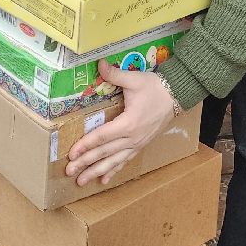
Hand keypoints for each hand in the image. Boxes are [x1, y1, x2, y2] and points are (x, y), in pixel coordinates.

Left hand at [65, 60, 177, 186]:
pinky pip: (125, 161)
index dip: (85, 146)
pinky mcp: (141, 145)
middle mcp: (132, 138)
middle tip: (70, 172)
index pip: (102, 137)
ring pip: (114, 162)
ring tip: (82, 182)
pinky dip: (113, 171)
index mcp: (128, 123)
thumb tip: (99, 63)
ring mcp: (137, 144)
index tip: (71, 154)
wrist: (176, 96)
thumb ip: (115, 74)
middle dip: (86, 163)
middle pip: (105, 153)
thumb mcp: (134, 79)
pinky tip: (103, 181)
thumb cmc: (154, 88)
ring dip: (97, 172)